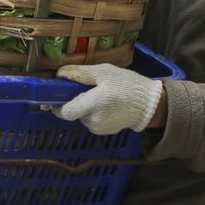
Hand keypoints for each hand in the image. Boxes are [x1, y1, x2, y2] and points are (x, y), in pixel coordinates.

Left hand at [48, 63, 162, 134]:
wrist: (149, 104)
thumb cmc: (127, 84)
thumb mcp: (104, 72)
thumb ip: (80, 73)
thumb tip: (59, 74)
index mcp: (93, 104)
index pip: (65, 112)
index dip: (57, 105)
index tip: (56, 96)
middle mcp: (94, 120)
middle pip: (73, 113)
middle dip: (74, 102)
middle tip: (86, 90)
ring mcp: (99, 129)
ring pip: (82, 117)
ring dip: (85, 107)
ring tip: (101, 95)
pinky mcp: (104, 132)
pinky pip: (91, 121)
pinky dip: (94, 113)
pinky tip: (107, 105)